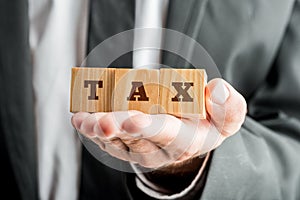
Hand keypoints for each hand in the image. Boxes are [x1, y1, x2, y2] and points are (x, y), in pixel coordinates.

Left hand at [71, 78, 246, 169]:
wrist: (187, 141)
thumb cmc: (205, 125)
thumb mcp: (227, 119)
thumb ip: (229, 107)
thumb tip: (217, 89)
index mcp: (185, 141)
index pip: (167, 134)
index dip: (150, 127)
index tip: (134, 119)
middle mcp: (159, 149)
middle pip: (135, 140)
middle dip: (118, 130)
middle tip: (103, 121)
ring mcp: (138, 148)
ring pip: (116, 141)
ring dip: (98, 130)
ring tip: (84, 120)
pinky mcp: (124, 144)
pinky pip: (106, 139)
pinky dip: (91, 128)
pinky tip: (81, 119)